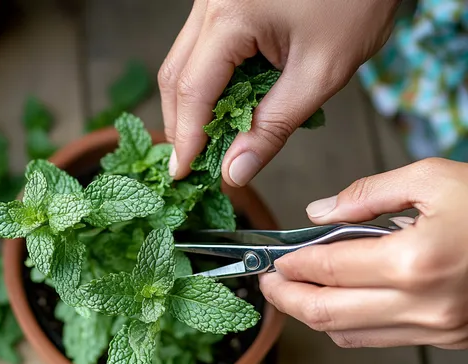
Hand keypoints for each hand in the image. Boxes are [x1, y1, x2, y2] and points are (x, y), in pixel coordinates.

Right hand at [160, 0, 398, 184]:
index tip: (184, 174)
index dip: (186, 139)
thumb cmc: (359, 0)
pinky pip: (201, 45)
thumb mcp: (322, 71)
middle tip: (191, 164)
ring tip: (207, 141)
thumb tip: (235, 170)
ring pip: (182, 59)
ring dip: (191, 103)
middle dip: (180, 124)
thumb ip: (274, 125)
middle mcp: (210, 1)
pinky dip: (207, 79)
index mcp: (231, 16)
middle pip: (175, 74)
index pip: (192, 91)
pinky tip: (224, 104)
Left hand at [260, 158, 467, 348]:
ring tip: (295, 291)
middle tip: (268, 282)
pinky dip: (346, 324)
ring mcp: (437, 328)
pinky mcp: (448, 339)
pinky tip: (337, 301)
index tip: (273, 258)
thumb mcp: (433, 177)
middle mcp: (424, 304)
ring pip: (348, 334)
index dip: (290, 265)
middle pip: (327, 313)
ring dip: (312, 314)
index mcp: (416, 261)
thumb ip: (368, 192)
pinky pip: (379, 340)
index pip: (328, 269)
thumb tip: (318, 213)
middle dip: (287, 298)